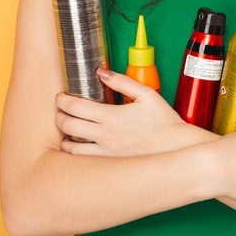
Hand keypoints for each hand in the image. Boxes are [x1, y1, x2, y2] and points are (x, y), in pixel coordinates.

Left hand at [55, 68, 193, 156]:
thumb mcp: (146, 94)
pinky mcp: (109, 163)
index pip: (75, 107)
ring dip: (64, 135)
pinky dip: (74, 150)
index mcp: (112, 116)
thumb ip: (121, 81)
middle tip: (60, 110)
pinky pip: (82, 159)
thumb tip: (100, 72)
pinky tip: (78, 143)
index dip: (62, 100)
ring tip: (68, 127)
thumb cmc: (164, 121)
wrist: (177, 147)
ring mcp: (106, 152)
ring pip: (70, 146)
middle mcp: (105, 135)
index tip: (61, 96)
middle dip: (58, 115)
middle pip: (67, 125)